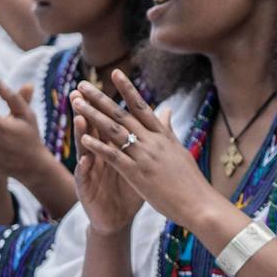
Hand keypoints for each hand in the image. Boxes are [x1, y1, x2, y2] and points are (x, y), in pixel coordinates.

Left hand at [70, 72, 209, 230]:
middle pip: (122, 115)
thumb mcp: (179, 150)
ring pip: (114, 132)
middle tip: (83, 84)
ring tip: (77, 103)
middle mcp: (152, 142)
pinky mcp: (138, 174)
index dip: (127, 89)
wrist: (199, 203)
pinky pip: (114, 157)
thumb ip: (168, 130)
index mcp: (162, 135)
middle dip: (101, 98)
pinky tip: (84, 138)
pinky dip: (99, 147)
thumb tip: (166, 111)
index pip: (141, 107)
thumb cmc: (191, 180)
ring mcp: (145, 157)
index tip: (114, 72)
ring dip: (93, 116)